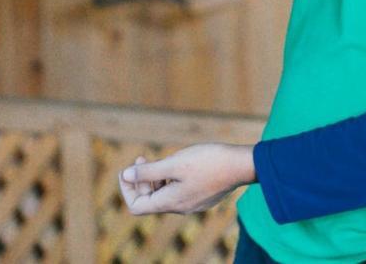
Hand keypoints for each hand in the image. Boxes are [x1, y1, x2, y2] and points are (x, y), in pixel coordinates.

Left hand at [118, 143, 255, 215]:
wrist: (241, 165)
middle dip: (141, 179)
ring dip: (156, 178)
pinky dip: (170, 179)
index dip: (127, 189)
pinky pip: (178, 191)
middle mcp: (180, 207)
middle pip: (150, 200)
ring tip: (163, 158)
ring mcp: (192, 203)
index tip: (128, 170)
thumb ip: (149, 171)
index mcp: (171, 201)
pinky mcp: (202, 196)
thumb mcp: (175, 163)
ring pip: (164, 194)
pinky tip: (179, 162)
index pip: (137, 206)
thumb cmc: (208, 161)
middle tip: (142, 157)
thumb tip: (124, 175)